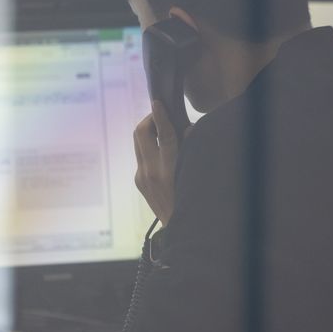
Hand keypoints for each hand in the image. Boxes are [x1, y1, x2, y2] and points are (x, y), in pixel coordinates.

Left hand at [133, 101, 180, 225]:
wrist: (180, 228)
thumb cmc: (192, 199)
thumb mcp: (194, 172)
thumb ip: (190, 148)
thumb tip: (186, 128)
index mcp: (169, 168)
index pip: (164, 134)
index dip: (160, 115)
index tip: (158, 102)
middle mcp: (151, 171)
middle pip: (140, 133)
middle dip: (149, 120)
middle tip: (159, 116)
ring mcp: (142, 176)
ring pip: (138, 142)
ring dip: (147, 132)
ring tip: (160, 130)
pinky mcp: (139, 181)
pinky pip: (140, 156)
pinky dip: (148, 147)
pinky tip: (160, 149)